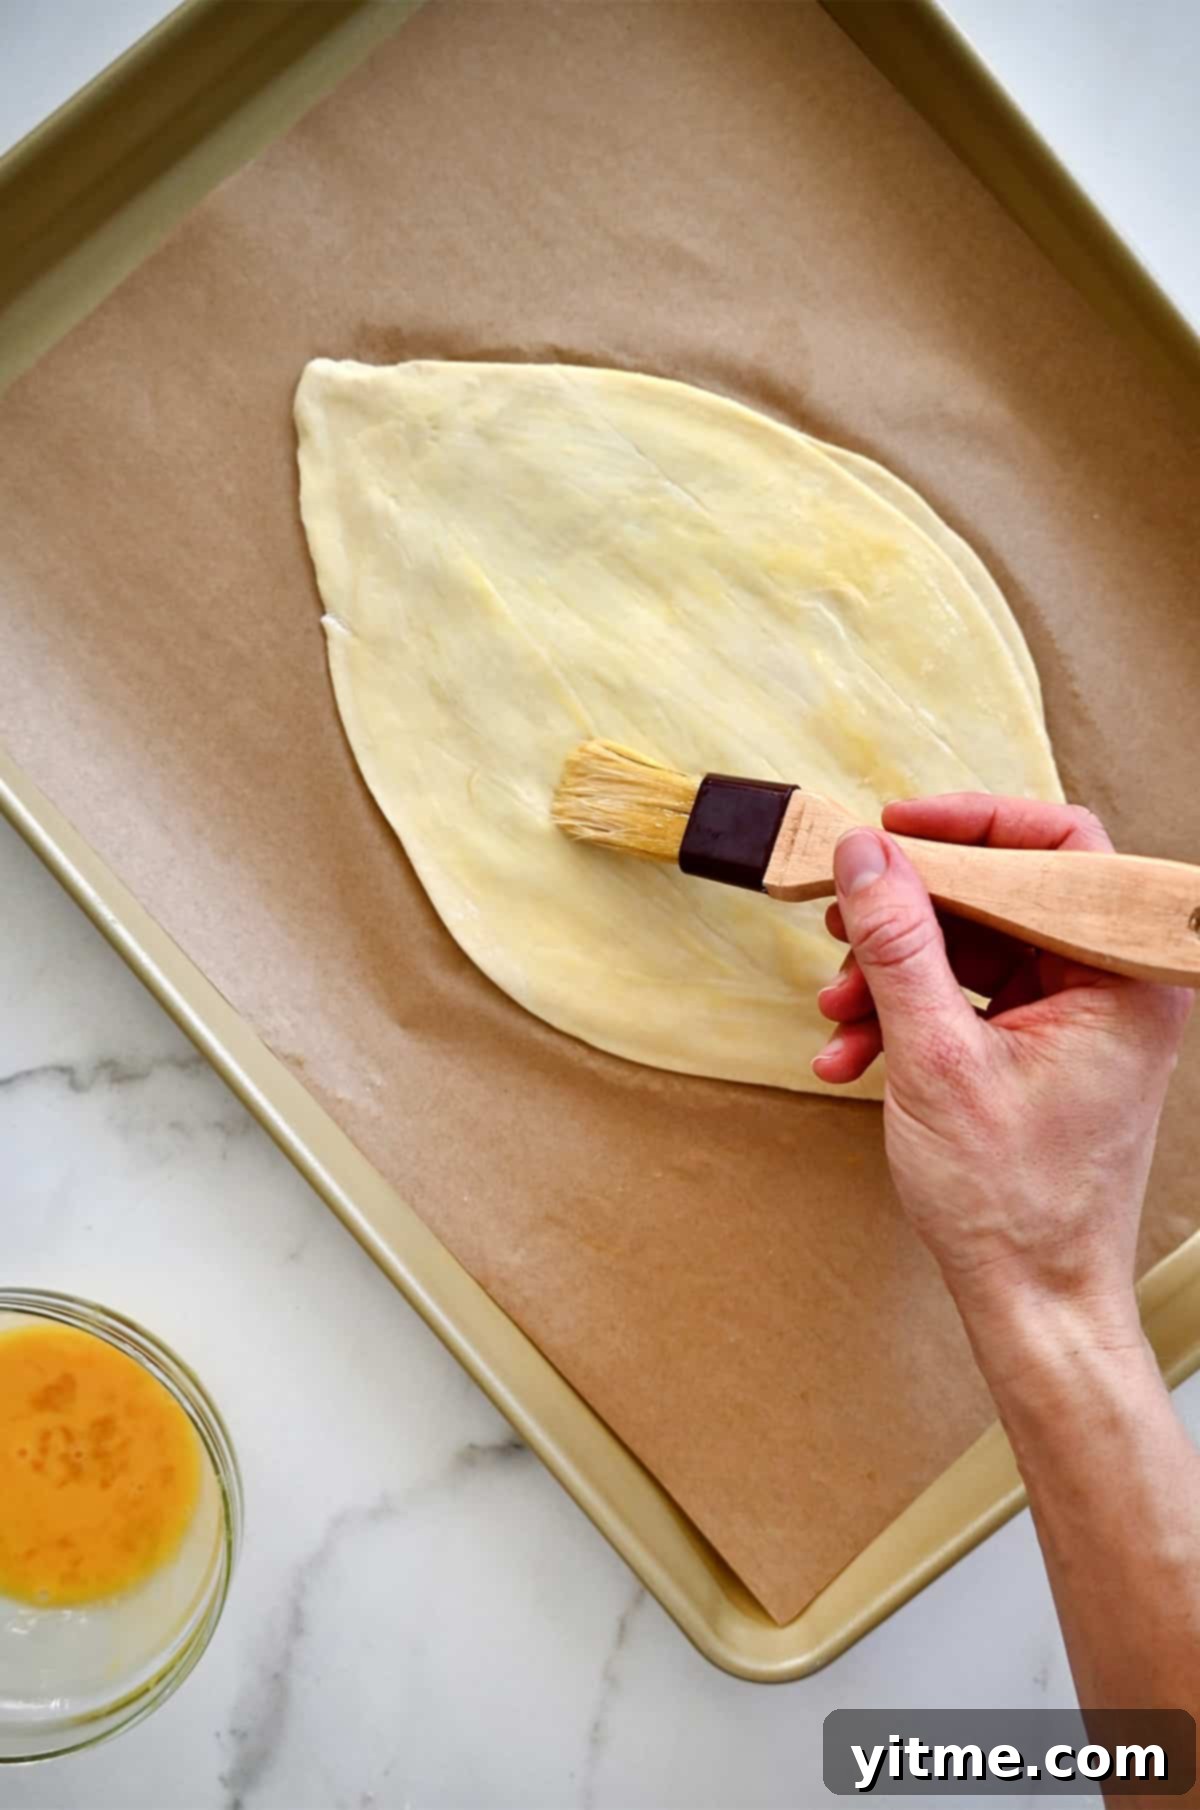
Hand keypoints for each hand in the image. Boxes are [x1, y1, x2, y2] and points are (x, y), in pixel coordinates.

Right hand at [813, 796, 1191, 1364]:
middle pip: (1002, 896)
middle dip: (909, 917)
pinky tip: (849, 1055)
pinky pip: (965, 1000)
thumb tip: (865, 856)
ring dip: (891, 975)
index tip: (895, 829)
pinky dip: (904, 1018)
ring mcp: (1074, 1019)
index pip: (1062, 847)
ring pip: (972, 950)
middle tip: (841, 920)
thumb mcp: (936, 1058)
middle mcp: (1110, 986)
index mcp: (1122, 976)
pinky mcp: (1038, 1050)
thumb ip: (899, 945)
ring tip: (836, 1013)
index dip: (973, 825)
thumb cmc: (1014, 1201)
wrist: (1031, 1301)